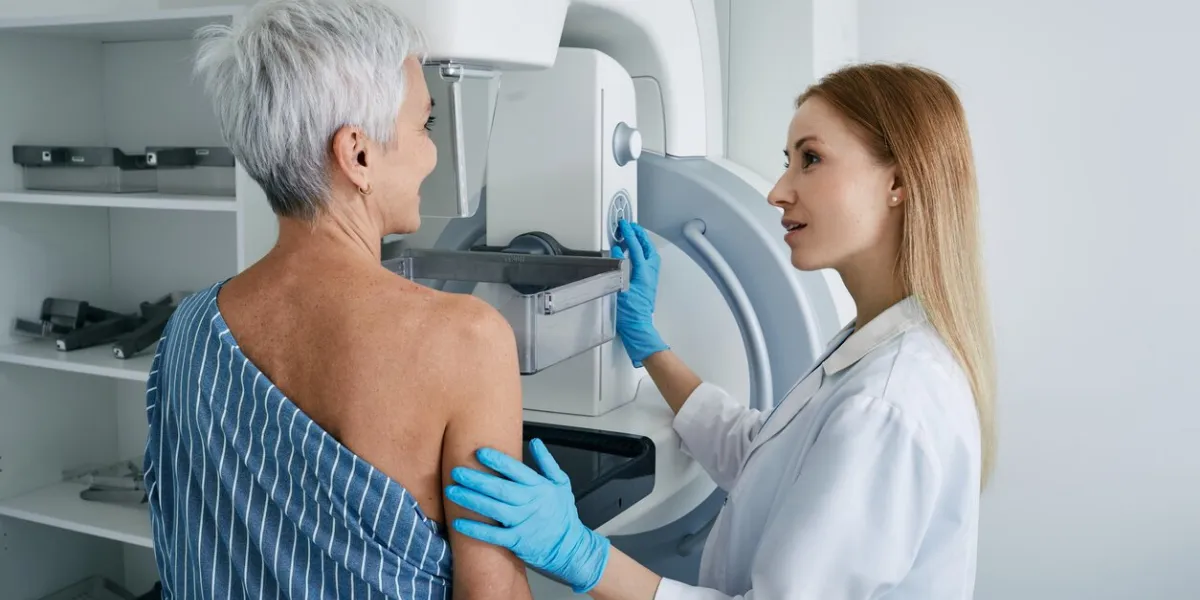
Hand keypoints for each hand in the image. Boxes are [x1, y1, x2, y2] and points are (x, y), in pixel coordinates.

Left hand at [446, 439, 610, 593]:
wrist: (570, 547)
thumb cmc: (563, 515)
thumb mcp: (562, 484)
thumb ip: (547, 462)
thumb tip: (536, 442)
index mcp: (540, 488)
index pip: (516, 470)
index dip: (498, 461)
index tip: (480, 452)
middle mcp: (531, 504)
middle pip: (500, 489)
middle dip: (476, 479)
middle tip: (457, 471)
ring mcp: (523, 523)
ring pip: (494, 509)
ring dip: (471, 500)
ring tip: (452, 491)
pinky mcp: (517, 541)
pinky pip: (493, 535)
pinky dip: (476, 529)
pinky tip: (459, 522)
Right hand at [610, 220, 668, 365]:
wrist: (638, 329)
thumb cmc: (629, 315)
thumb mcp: (619, 289)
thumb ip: (619, 268)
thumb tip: (619, 253)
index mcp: (643, 274)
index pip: (637, 248)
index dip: (630, 235)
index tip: (625, 225)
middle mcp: (650, 275)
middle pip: (648, 249)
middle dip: (640, 235)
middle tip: (632, 227)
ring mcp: (650, 279)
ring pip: (650, 255)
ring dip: (642, 244)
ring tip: (634, 236)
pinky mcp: (648, 284)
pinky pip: (648, 262)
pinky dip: (642, 253)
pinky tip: (635, 254)